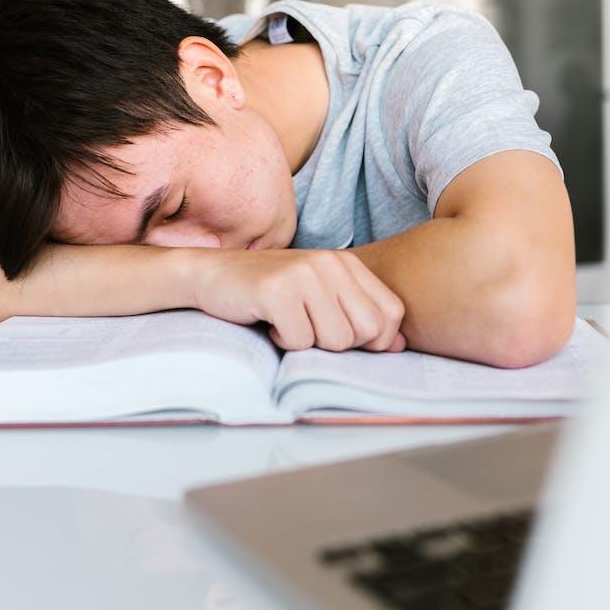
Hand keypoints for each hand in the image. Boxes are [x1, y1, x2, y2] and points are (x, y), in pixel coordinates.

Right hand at [190, 249, 406, 351]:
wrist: (211, 275)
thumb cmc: (269, 293)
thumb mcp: (320, 296)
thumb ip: (359, 315)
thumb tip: (399, 346)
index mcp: (346, 263)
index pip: (391, 313)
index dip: (375, 339)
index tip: (340, 334)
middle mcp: (330, 263)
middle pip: (366, 332)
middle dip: (340, 345)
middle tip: (310, 328)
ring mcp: (303, 274)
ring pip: (336, 341)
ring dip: (309, 343)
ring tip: (288, 321)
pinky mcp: (276, 291)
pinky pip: (300, 341)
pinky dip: (283, 342)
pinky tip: (269, 322)